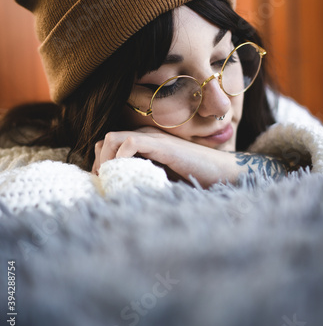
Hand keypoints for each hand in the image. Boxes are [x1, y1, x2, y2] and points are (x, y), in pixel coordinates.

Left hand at [91, 126, 236, 186]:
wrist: (221, 172)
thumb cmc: (193, 177)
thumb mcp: (159, 177)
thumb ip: (141, 177)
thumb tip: (118, 191)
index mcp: (144, 141)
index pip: (108, 144)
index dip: (100, 163)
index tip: (103, 183)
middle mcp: (145, 135)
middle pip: (105, 140)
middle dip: (98, 163)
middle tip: (102, 184)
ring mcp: (153, 138)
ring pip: (112, 138)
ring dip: (105, 160)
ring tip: (110, 180)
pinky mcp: (162, 145)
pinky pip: (130, 143)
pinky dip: (120, 158)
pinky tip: (124, 175)